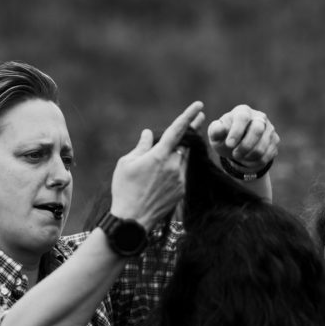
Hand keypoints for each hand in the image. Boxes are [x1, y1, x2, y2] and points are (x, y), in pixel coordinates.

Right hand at [111, 101, 204, 229]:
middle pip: (184, 144)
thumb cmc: (124, 189)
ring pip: (182, 160)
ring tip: (162, 161)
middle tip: (200, 119)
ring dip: (177, 155)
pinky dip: (174, 170)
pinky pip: (180, 174)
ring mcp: (179, 179)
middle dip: (190, 132)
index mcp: (159, 155)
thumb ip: (141, 146)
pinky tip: (159, 179)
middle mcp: (173, 166)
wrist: (132, 220)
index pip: (177, 130)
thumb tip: (148, 133)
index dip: (188, 116)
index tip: (199, 105)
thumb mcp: (126, 163)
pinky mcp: (181, 191)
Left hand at [207, 104, 278, 168]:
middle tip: (235, 154)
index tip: (229, 144)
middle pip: (257, 129)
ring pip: (263, 145)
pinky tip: (248, 159)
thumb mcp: (216, 135)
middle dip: (245, 146)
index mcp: (243, 111)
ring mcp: (269, 129)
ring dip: (249, 156)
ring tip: (239, 157)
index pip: (243, 117)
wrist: (237, 146)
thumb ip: (215, 130)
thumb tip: (219, 128)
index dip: (236, 131)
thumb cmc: (225, 137)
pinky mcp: (275, 141)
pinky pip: (267, 155)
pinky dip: (256, 162)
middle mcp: (259, 117)